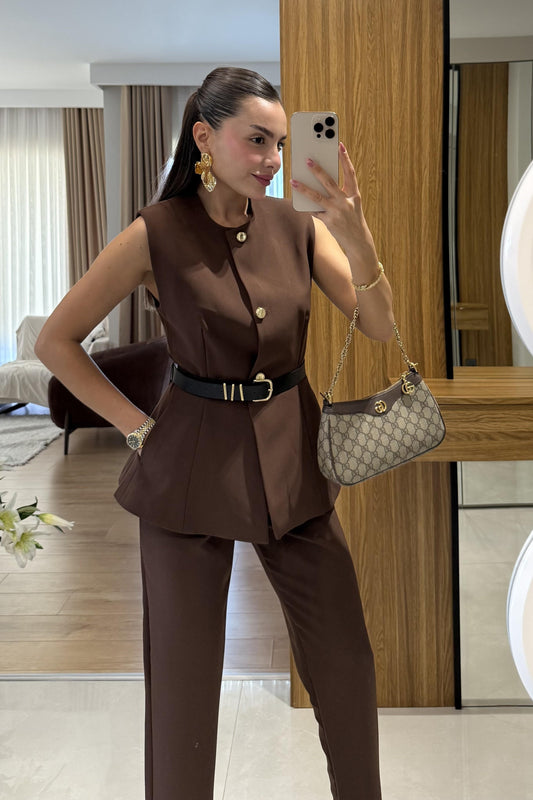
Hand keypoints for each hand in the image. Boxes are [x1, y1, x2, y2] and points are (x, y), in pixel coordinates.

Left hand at [290, 142, 376, 260]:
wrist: (359, 242)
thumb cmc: (353, 220)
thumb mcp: (352, 205)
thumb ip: (340, 193)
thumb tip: (320, 181)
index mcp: (354, 195)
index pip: (350, 173)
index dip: (345, 159)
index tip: (339, 145)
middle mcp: (346, 202)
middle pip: (330, 182)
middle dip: (318, 170)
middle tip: (307, 159)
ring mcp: (337, 212)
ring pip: (317, 197)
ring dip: (304, 188)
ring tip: (293, 180)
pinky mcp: (329, 222)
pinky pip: (314, 211)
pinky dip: (306, 205)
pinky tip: (297, 198)